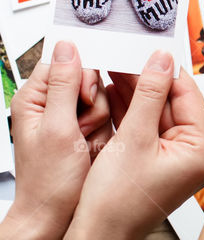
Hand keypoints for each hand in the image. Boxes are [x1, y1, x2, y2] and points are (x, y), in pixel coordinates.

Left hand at [1, 41, 108, 239]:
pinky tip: (92, 147)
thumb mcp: (58, 129)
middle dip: (93, 105)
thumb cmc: (48, 182)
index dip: (82, 76)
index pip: (66, 61)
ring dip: (100, 122)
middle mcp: (51, 105)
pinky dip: (105, 132)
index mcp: (34, 99)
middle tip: (80, 128)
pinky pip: (109, 116)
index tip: (84, 97)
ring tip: (84, 143)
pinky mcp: (85, 128)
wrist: (56, 214)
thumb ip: (64, 85)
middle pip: (89, 79)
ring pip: (103, 98)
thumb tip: (68, 47)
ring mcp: (69, 117)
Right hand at [65, 51, 203, 239]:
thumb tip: (160, 62)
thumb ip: (148, 95)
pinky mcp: (155, 161)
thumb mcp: (133, 138)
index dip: (169, 71)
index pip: (189, 96)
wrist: (96, 235)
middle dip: (149, 80)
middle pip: (172, 102)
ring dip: (137, 92)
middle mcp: (192, 154)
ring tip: (118, 69)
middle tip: (130, 57)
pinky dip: (131, 110)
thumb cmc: (117, 203)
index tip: (153, 51)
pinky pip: (146, 127)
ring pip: (156, 113)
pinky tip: (115, 92)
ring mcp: (174, 158)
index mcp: (200, 150)